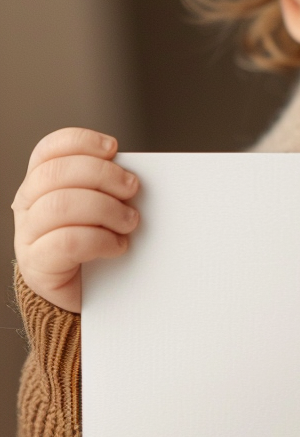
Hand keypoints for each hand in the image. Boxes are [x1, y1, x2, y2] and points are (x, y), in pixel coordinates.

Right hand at [12, 127, 139, 313]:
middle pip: (56, 173)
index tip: (113, 148)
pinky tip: (118, 245)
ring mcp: (28, 236)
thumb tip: (134, 172)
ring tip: (130, 221)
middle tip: (132, 188)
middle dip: (102, 175)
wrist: (92, 293)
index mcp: (42, 182)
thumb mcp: (104, 203)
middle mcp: (29, 205)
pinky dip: (100, 240)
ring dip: (105, 209)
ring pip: (60, 205)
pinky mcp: (37, 265)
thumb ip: (108, 184)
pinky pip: (66, 242)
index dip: (81, 142)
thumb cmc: (101, 239)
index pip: (50, 149)